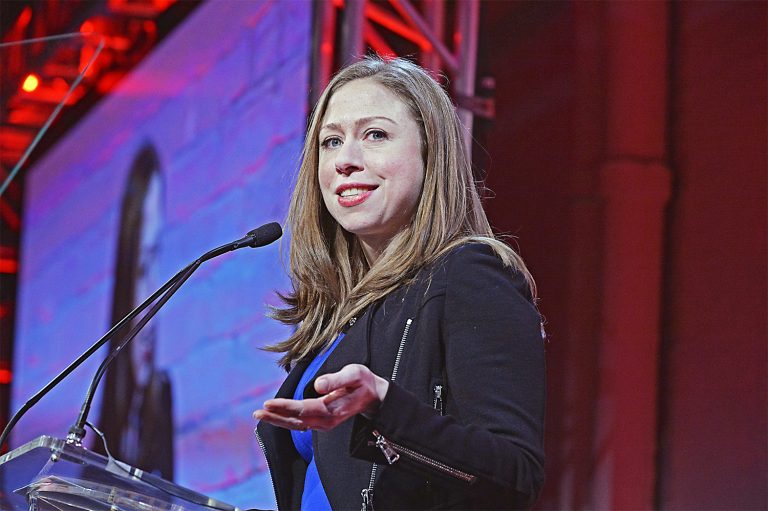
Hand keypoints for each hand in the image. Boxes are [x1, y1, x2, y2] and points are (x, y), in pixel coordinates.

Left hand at [253, 364, 388, 431]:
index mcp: (332, 408)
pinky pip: (301, 424)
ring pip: (297, 424)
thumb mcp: (354, 374)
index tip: (269, 403)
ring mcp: (324, 423)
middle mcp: (326, 420)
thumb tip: (318, 385)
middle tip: (257, 412)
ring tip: (260, 415)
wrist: (374, 396)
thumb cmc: (363, 382)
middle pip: (296, 420)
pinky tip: (275, 417)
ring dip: (278, 420)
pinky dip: (286, 421)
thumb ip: (336, 380)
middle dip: (276, 416)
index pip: (304, 409)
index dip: (285, 407)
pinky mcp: (322, 422)